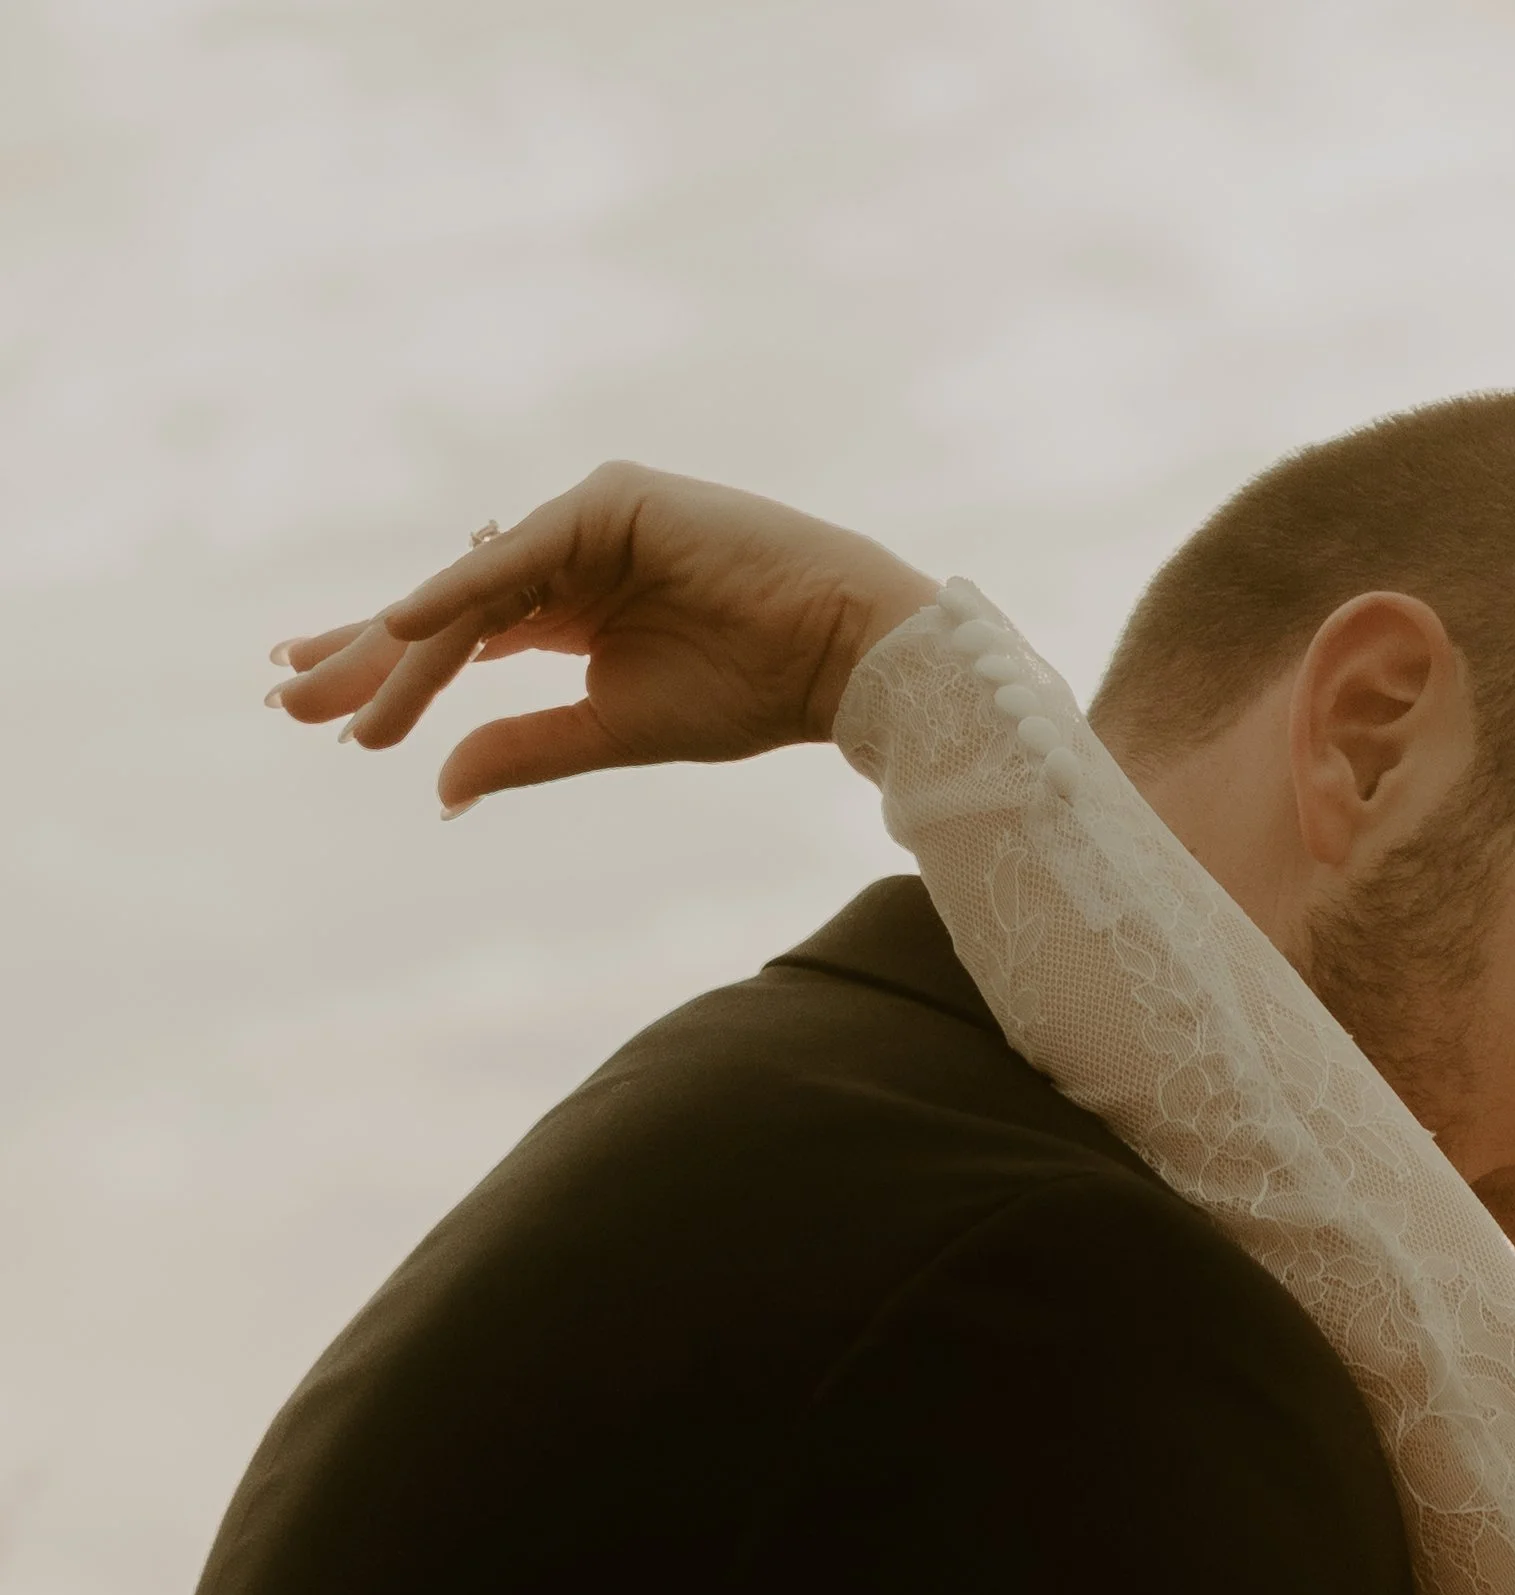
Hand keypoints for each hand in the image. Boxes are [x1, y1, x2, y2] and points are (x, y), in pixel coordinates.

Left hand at [264, 462, 937, 816]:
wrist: (843, 656)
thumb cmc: (751, 692)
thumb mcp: (616, 730)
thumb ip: (526, 747)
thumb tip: (439, 787)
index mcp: (567, 611)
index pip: (455, 640)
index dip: (386, 671)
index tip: (320, 710)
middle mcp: (563, 557)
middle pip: (442, 611)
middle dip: (364, 656)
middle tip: (286, 699)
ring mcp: (583, 522)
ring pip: (468, 593)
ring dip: (402, 651)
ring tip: (340, 707)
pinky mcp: (610, 502)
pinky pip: (515, 555)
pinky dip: (458, 591)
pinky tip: (400, 627)